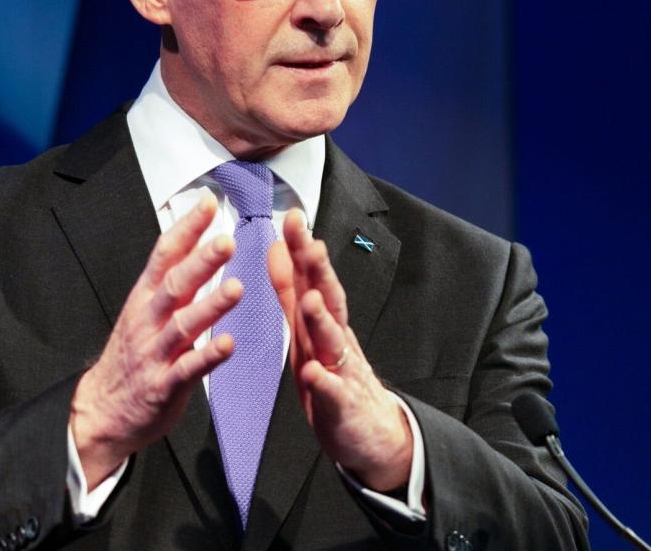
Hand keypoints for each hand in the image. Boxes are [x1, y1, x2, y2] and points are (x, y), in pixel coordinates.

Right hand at [70, 194, 241, 487]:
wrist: (102, 410)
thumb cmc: (133, 354)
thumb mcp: (144, 309)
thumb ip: (170, 278)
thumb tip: (196, 240)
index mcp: (145, 297)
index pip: (165, 254)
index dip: (186, 228)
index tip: (208, 202)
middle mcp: (148, 320)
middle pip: (175, 285)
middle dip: (201, 262)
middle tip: (226, 241)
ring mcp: (154, 353)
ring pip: (183, 325)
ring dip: (210, 306)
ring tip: (236, 288)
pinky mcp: (163, 385)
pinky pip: (188, 370)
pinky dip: (208, 356)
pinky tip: (229, 344)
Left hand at [267, 209, 412, 491]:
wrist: (373, 432)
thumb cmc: (336, 375)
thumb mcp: (308, 329)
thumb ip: (290, 290)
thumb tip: (277, 248)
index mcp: (323, 321)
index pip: (314, 278)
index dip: (303, 250)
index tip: (293, 218)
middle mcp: (335, 341)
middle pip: (329, 301)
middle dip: (319, 274)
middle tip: (311, 245)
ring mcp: (342, 372)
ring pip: (333, 343)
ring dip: (322, 321)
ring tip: (310, 301)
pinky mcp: (342, 407)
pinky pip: (334, 394)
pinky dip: (325, 383)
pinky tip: (315, 374)